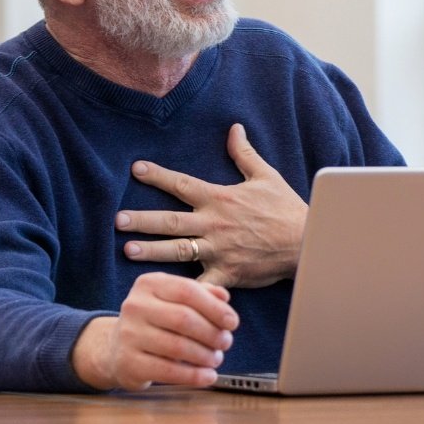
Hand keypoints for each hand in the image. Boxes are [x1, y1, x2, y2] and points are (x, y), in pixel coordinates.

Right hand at [71, 273, 237, 391]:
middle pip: (184, 319)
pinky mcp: (128, 363)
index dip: (215, 308)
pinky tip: (207, 376)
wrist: (115, 349)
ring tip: (216, 359)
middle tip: (226, 342)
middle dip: (212, 333)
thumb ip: (201, 294)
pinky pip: (168, 371)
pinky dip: (194, 376)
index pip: (187, 291)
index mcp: (149, 284)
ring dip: (205, 356)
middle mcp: (135, 306)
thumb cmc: (154, 321)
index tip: (232, 322)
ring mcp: (128, 335)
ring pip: (178, 346)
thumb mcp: (173, 300)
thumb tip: (224, 297)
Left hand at [118, 124, 307, 287]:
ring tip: (127, 251)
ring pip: (178, 250)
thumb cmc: (285, 208)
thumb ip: (244, 153)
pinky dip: (186, 290)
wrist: (306, 241)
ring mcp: (219, 250)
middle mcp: (214, 224)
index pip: (182, 184)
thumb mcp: (265, 175)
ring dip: (151, 251)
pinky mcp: (227, 273)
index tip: (135, 170)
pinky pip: (202, 284)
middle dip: (142, 220)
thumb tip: (234, 128)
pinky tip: (165, 295)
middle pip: (170, 220)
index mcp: (220, 198)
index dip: (157, 176)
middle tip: (117, 220)